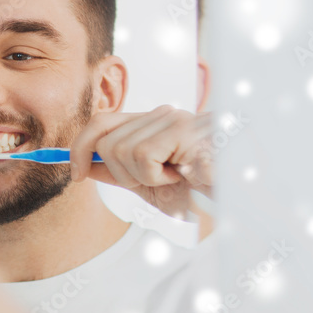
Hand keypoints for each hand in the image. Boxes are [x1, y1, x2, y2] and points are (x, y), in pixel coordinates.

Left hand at [69, 105, 213, 217]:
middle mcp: (161, 114)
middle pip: (105, 140)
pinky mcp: (183, 128)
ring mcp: (173, 118)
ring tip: (174, 177)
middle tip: (154, 181)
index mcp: (152, 124)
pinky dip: (157, 176)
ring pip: (120, 149)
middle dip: (121, 172)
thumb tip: (84, 165)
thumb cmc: (201, 190)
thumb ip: (119, 171)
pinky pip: (142, 155)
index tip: (75, 174)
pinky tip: (182, 175)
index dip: (79, 147)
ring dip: (144, 176)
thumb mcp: (151, 184)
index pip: (101, 122)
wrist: (237, 198)